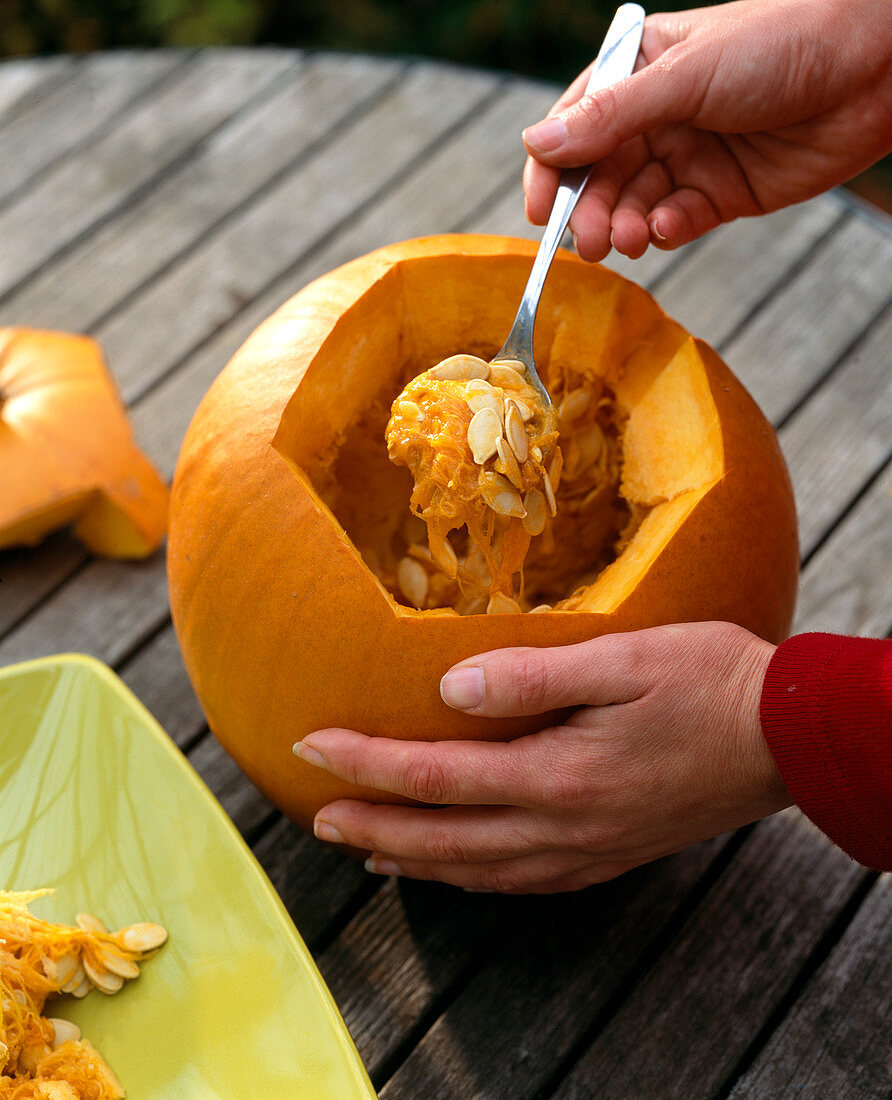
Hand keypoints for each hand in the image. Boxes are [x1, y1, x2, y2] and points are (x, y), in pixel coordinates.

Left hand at [294, 622, 791, 893]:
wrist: (785, 736)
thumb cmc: (707, 682)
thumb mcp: (622, 659)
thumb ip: (532, 676)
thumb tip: (451, 690)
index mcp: (557, 775)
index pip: (435, 776)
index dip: (367, 763)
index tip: (315, 744)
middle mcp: (562, 827)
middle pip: (442, 839)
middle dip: (372, 826)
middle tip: (317, 814)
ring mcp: (585, 851)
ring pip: (475, 870)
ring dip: (412, 860)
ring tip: (365, 849)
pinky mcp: (606, 855)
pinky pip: (518, 880)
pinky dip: (468, 876)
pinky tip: (453, 867)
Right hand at [522, 0, 891, 259]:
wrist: (872, 69)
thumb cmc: (781, 44)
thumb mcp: (685, 75)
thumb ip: (611, 115)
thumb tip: (539, 142)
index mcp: (640, 71)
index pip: (576, 125)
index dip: (552, 169)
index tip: (539, 211)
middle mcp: (658, 116)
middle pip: (601, 174)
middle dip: (590, 209)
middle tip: (588, 241)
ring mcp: (688, 156)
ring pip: (634, 203)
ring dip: (624, 224)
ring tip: (629, 237)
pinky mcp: (719, 194)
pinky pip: (675, 221)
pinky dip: (665, 229)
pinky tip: (667, 227)